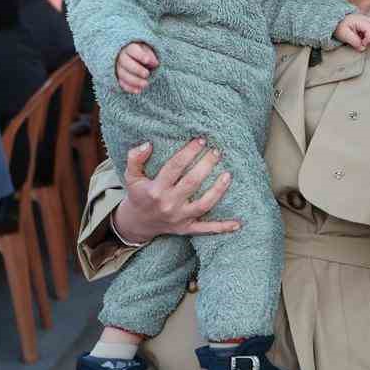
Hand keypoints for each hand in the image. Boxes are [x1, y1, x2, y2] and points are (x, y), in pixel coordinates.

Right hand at [113, 140, 240, 243]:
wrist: (137, 223)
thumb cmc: (138, 195)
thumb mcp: (131, 176)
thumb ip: (135, 158)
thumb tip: (147, 144)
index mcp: (155, 189)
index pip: (174, 167)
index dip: (188, 152)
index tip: (200, 140)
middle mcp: (169, 204)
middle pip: (192, 183)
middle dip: (206, 165)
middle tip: (216, 151)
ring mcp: (180, 218)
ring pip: (204, 204)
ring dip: (218, 190)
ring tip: (228, 175)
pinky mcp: (187, 228)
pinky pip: (207, 229)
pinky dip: (222, 228)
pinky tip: (238, 224)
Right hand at [116, 42, 157, 94]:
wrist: (140, 62)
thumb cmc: (146, 55)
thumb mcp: (150, 52)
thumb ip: (152, 56)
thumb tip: (155, 63)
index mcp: (130, 48)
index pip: (133, 50)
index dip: (140, 56)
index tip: (148, 61)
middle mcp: (122, 58)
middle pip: (125, 62)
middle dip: (137, 69)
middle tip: (147, 74)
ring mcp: (119, 68)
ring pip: (123, 74)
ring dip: (134, 81)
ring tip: (146, 84)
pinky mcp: (119, 78)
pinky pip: (122, 84)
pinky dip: (130, 88)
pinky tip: (139, 90)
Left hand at [333, 13, 369, 50]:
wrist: (336, 22)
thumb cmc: (340, 27)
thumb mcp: (343, 35)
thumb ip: (353, 41)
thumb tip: (362, 47)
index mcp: (359, 20)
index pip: (369, 29)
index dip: (368, 38)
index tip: (363, 44)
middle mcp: (364, 19)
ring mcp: (366, 20)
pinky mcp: (366, 23)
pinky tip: (369, 38)